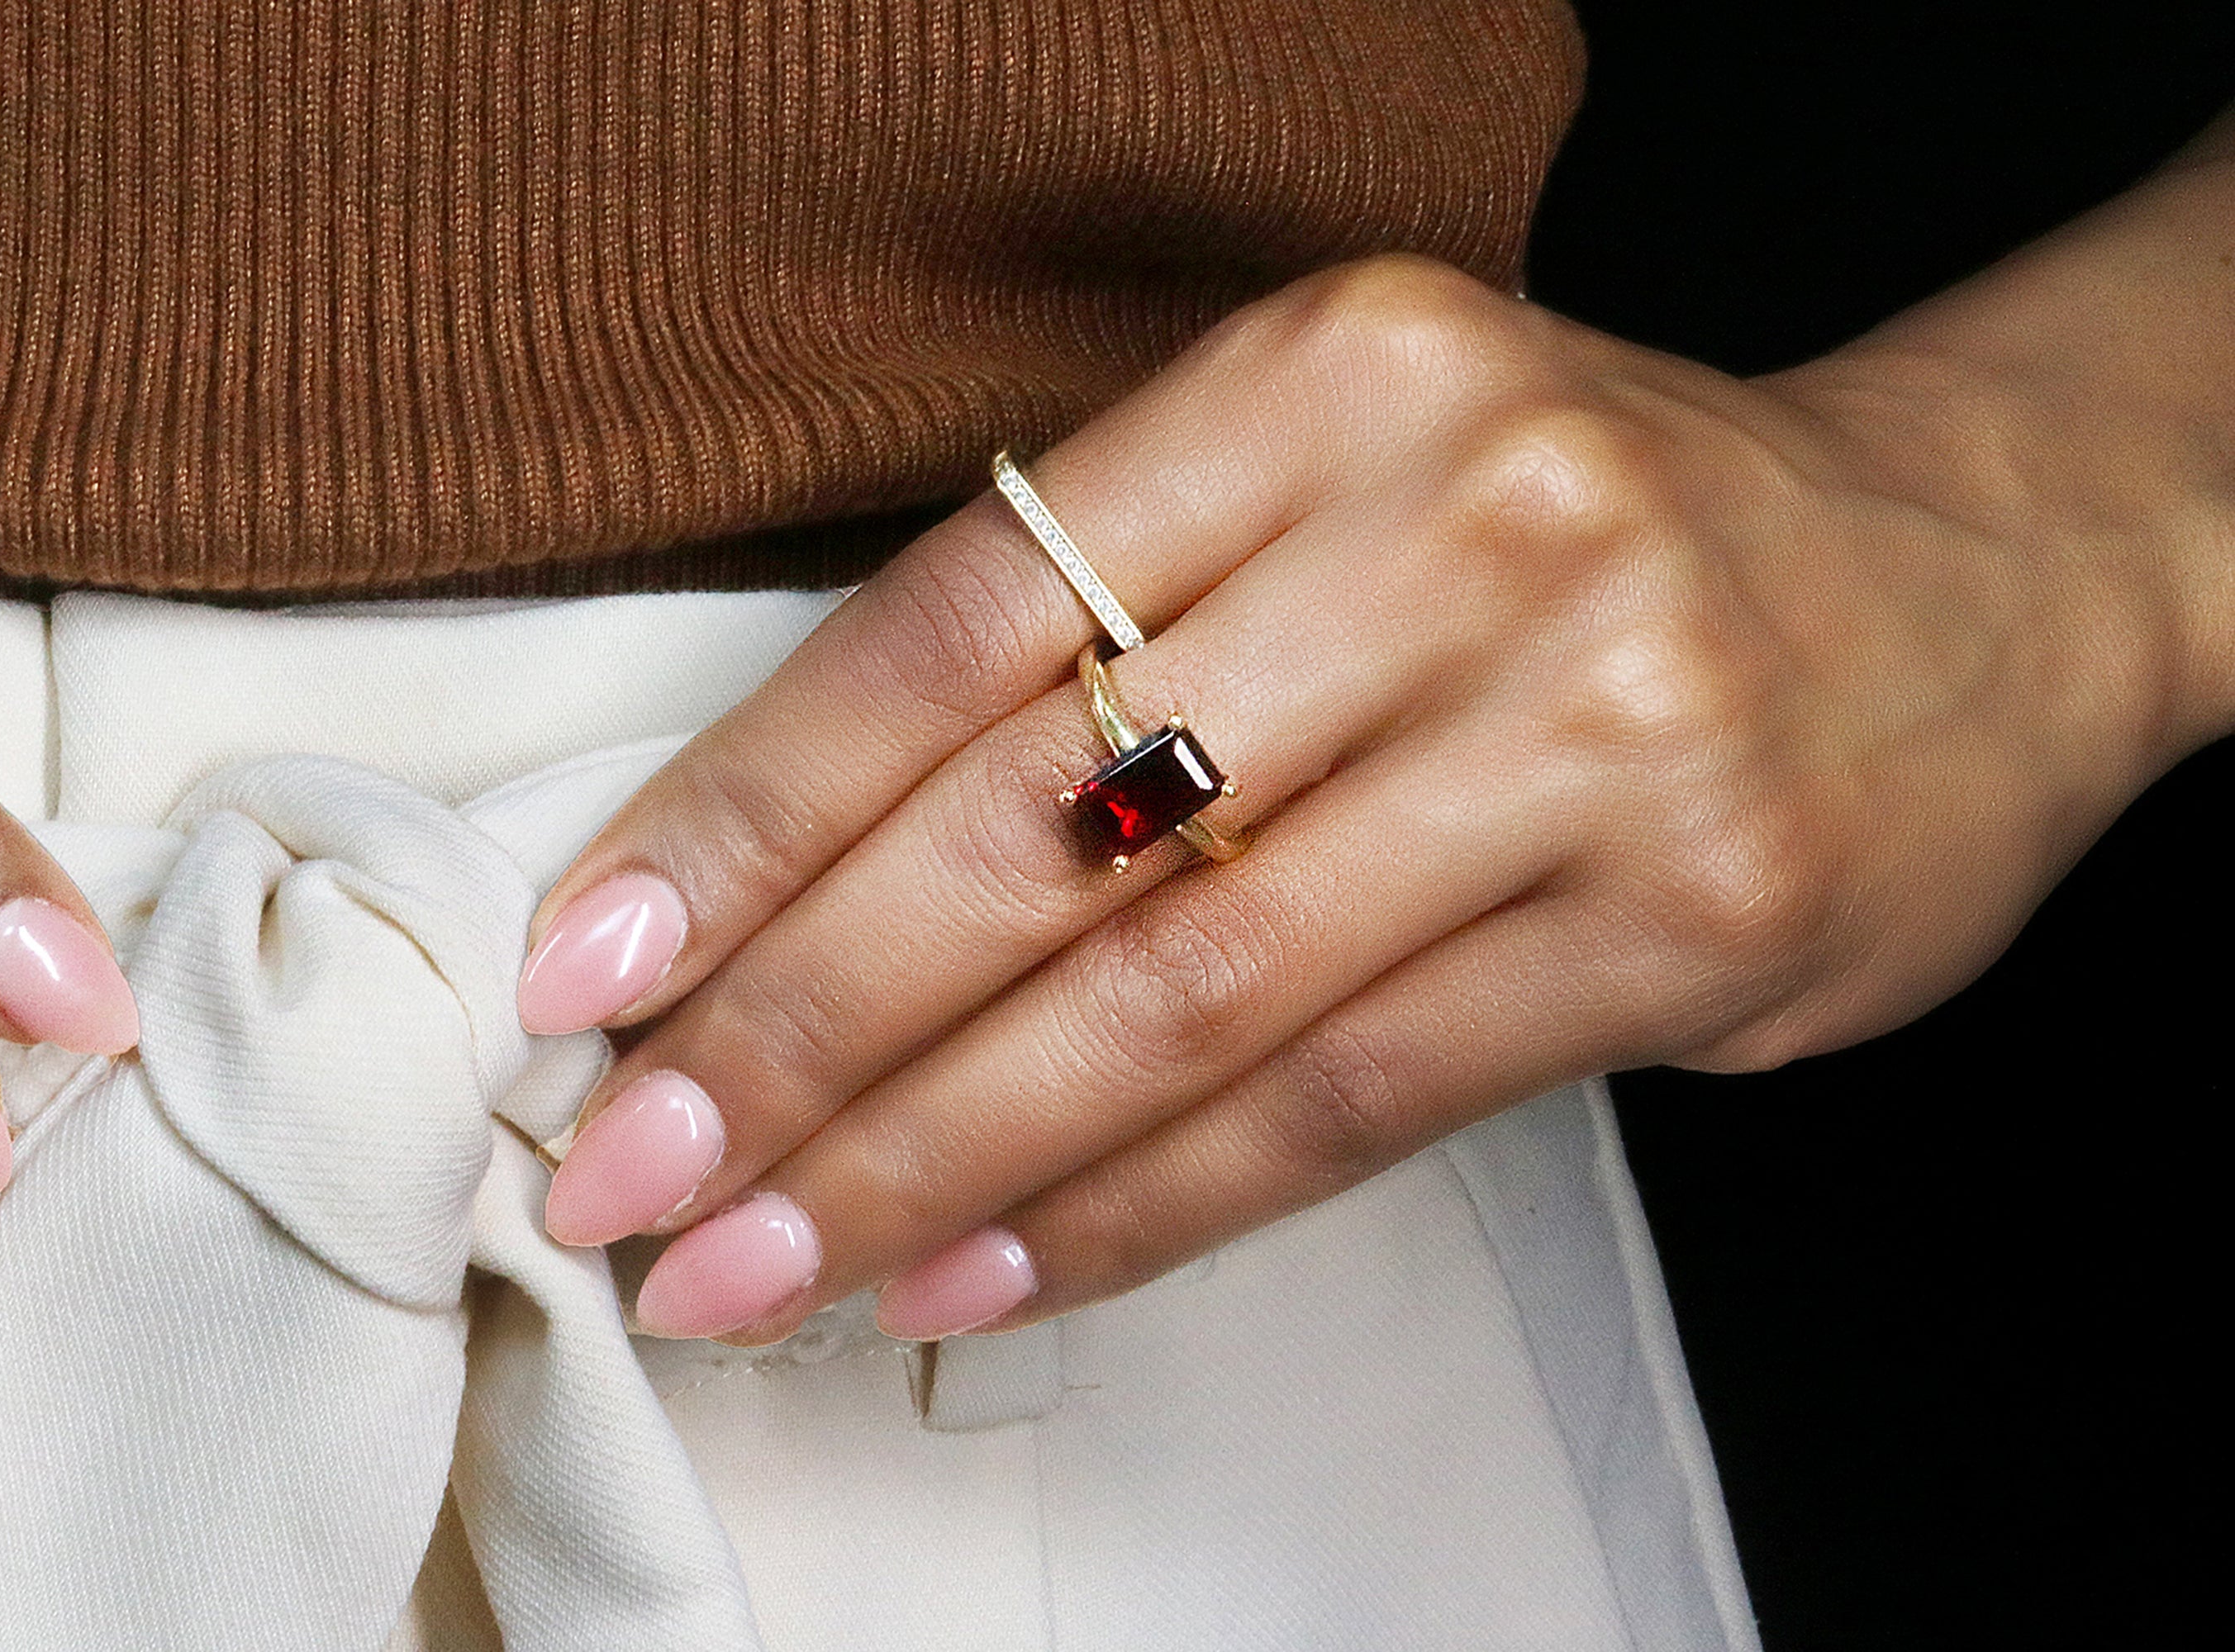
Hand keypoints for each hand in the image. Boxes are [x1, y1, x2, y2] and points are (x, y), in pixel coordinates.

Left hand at [518, 126, 2234, 1343]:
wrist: (1971, 573)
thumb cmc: (1584, 541)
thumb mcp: (1346, 485)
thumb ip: (1114, 636)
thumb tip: (796, 892)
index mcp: (1322, 374)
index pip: (954, 621)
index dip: (747, 818)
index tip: (594, 973)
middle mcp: (1459, 517)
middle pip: (1035, 823)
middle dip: (798, 1032)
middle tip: (633, 1172)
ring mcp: (1594, 714)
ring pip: (1175, 989)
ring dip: (933, 1158)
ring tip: (763, 1265)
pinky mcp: (1687, 907)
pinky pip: (1342, 1096)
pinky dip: (1139, 1204)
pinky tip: (985, 1268)